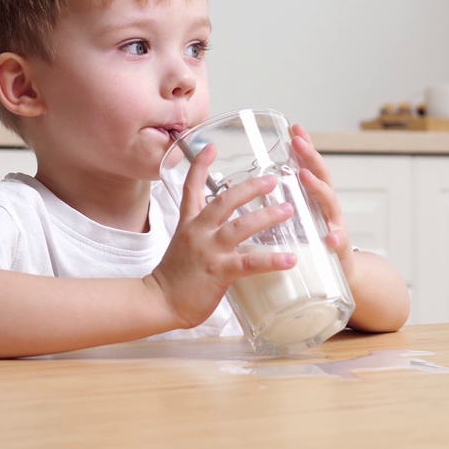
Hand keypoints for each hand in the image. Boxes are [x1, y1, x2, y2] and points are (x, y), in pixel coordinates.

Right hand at [149, 143, 297, 329]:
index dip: (201, 165)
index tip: (211, 146)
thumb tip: (227, 230)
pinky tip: (290, 259)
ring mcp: (209, 250)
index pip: (192, 187)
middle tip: (272, 179)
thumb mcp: (184, 246)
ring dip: (266, 216)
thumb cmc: (174, 278)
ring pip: (241, 226)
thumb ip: (204, 234)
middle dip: (250, 187)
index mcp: (189, 224)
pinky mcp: (219, 271)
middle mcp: (199, 232)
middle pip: (224, 200)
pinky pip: (249, 262)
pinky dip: (271, 260)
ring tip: (288, 210)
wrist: (159, 301)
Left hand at [290, 124, 358, 282]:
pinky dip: (336, 239)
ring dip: (319, 188)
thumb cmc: (313, 245)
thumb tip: (256, 186)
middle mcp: (326, 208)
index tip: (293, 128)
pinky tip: (331, 238)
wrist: (341, 275)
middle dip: (310, 157)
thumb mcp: (298, 221)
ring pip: (330, 203)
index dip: (304, 148)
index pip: (309, 167)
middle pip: (321, 177)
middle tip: (298, 142)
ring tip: (306, 177)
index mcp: (313, 200)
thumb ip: (284, 204)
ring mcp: (335, 227)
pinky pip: (339, 244)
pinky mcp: (340, 252)